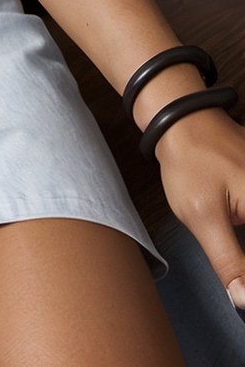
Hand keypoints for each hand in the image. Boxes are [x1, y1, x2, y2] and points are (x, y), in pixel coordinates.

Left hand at [155, 106, 244, 308]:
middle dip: (241, 259)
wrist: (182, 119)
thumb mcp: (203, 217)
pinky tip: (232, 225)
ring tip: (224, 232)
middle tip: (226, 254)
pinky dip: (242, 233)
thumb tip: (244, 302)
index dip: (244, 276)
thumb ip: (230, 262)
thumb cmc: (190, 160)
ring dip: (241, 250)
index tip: (236, 287)